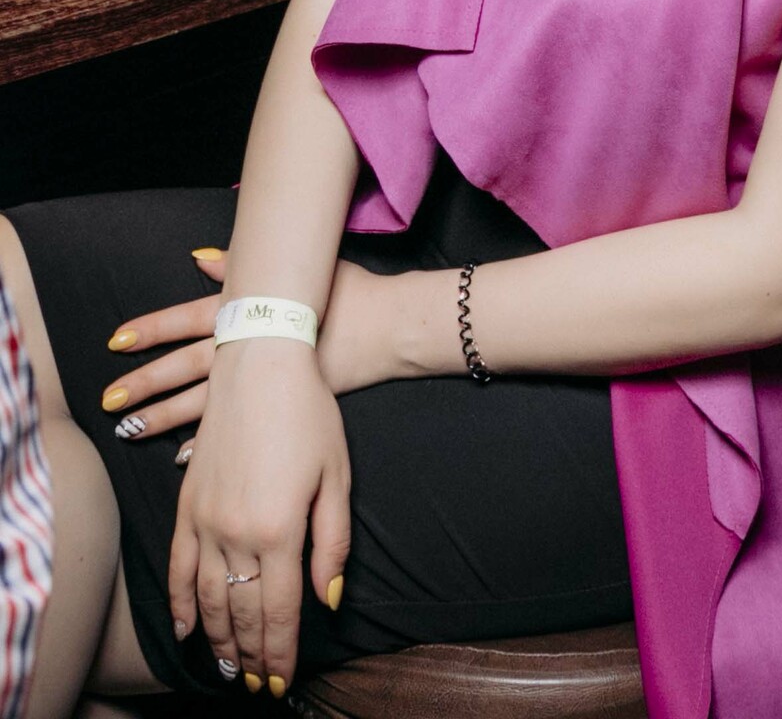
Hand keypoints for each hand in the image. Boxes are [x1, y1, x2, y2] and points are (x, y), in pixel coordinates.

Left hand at [103, 251, 403, 455]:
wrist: (390, 330)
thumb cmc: (351, 293)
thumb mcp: (301, 271)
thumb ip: (242, 267)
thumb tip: (201, 256)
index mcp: (250, 314)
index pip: (187, 321)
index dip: (151, 330)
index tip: (116, 340)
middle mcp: (250, 353)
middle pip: (186, 370)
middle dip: (145, 386)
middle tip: (109, 402)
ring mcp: (264, 386)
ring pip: (203, 406)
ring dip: (164, 418)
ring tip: (131, 431)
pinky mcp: (280, 412)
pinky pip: (235, 434)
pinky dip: (205, 446)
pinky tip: (180, 458)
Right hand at [169, 339, 349, 694]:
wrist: (262, 361)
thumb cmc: (310, 414)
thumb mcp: (336, 476)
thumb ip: (333, 543)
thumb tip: (327, 599)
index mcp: (278, 528)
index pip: (277, 612)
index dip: (281, 653)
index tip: (282, 683)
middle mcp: (236, 531)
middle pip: (240, 613)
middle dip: (251, 655)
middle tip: (258, 685)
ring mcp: (205, 518)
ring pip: (207, 597)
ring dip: (217, 639)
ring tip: (229, 667)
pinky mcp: (187, 502)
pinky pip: (179, 565)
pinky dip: (179, 602)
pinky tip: (184, 628)